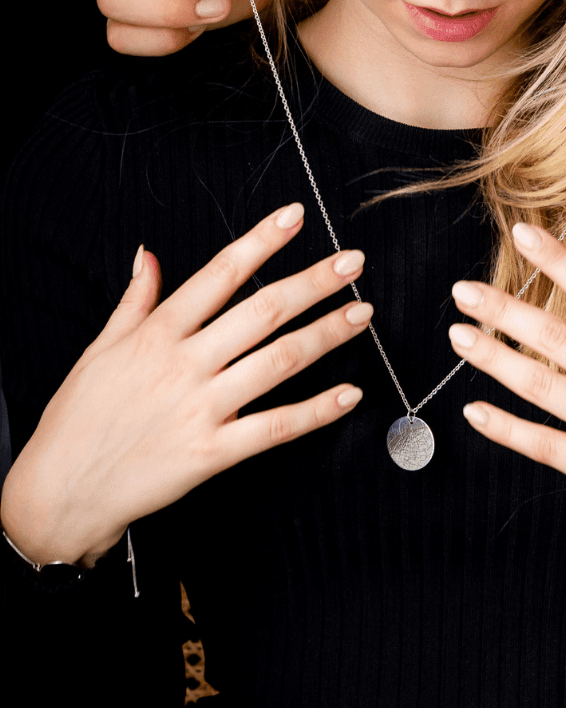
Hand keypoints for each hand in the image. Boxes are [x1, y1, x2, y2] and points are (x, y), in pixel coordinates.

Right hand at [0, 205, 370, 568]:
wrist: (60, 491)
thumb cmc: (79, 418)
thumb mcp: (100, 348)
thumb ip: (135, 300)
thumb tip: (149, 254)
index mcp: (158, 333)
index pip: (219, 274)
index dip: (260, 242)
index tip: (296, 216)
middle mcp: (184, 364)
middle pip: (261, 312)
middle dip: (312, 282)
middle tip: (354, 262)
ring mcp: (201, 408)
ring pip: (277, 362)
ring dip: (326, 335)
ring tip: (363, 314)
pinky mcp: (211, 453)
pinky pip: (274, 427)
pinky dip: (316, 412)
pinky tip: (349, 395)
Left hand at [449, 224, 565, 546]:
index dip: (558, 262)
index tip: (524, 234)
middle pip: (557, 338)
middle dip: (505, 310)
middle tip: (463, 291)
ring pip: (544, 388)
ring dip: (495, 360)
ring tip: (459, 338)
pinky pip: (549, 448)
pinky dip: (508, 430)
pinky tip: (475, 411)